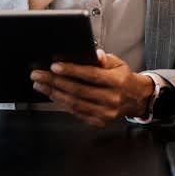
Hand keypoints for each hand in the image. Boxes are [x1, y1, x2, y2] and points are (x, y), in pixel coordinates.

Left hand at [30, 52, 154, 126]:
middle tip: (38, 75)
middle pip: (78, 90)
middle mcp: (111, 98)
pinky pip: (76, 112)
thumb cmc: (123, 78)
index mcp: (117, 81)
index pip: (91, 75)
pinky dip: (62, 103)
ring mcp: (105, 112)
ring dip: (54, 93)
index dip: (71, 71)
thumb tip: (95, 54)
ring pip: (74, 103)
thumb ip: (105, 58)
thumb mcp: (118, 63)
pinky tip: (52, 95)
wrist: (136, 98)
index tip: (54, 66)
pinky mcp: (99, 121)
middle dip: (54, 82)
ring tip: (40, 84)